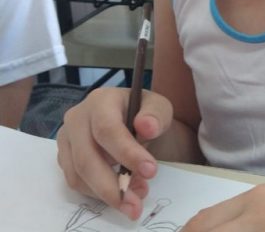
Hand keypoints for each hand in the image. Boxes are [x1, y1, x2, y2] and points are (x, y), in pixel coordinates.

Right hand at [57, 87, 172, 219]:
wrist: (135, 122)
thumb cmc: (146, 114)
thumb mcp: (160, 108)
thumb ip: (156, 115)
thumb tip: (147, 127)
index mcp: (100, 100)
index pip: (107, 129)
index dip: (127, 153)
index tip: (150, 171)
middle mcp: (77, 118)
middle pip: (86, 158)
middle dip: (112, 185)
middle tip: (136, 203)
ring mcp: (67, 139)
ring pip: (78, 175)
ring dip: (106, 194)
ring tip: (134, 199)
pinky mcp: (65, 158)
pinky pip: (76, 182)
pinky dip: (98, 194)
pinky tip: (121, 193)